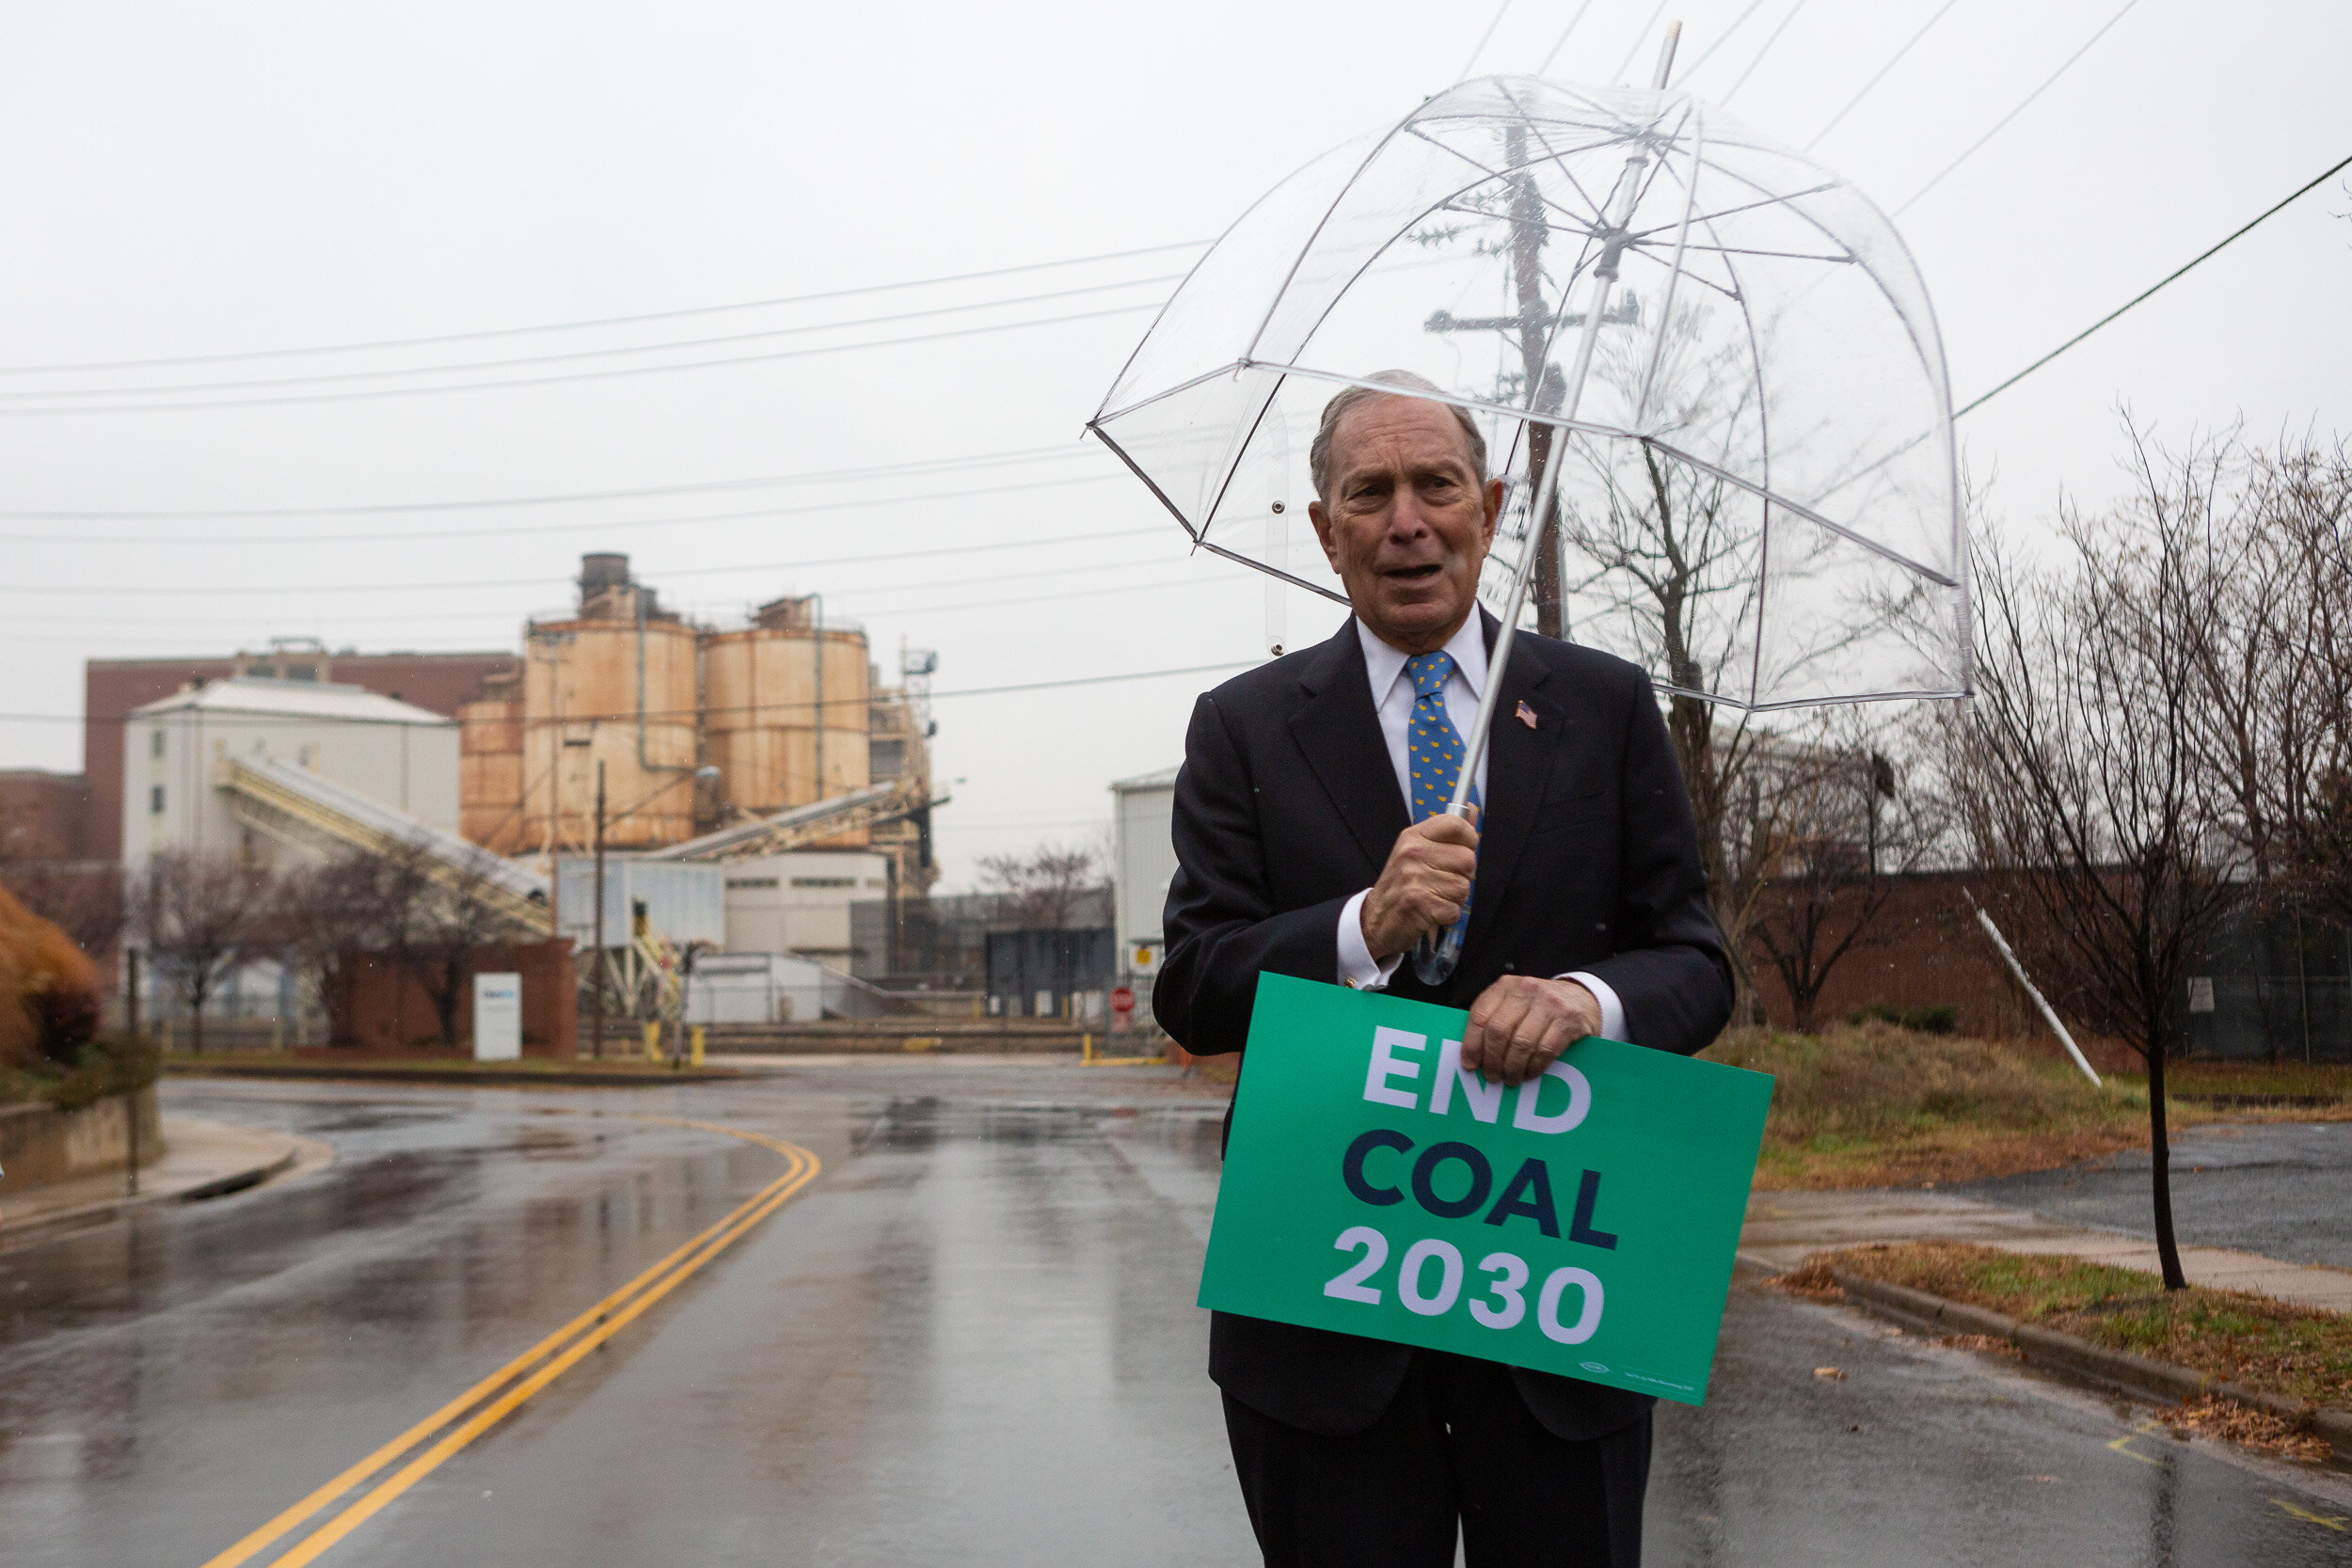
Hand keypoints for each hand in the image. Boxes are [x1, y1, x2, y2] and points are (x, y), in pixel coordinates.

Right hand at [1359, 808, 1478, 959]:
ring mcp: (1415, 878)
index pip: (1456, 824)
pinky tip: (1431, 912)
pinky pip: (1455, 909)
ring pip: (1464, 887)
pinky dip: (1447, 915)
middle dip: (1463, 875)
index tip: (1462, 850)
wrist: (1375, 920)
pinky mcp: (1419, 904)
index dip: (1468, 839)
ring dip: (1455, 898)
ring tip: (1435, 897)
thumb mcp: (1417, 851)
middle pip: (1467, 859)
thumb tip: (1472, 807)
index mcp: (1413, 836)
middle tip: (1443, 882)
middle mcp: (1413, 853)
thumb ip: (1447, 832)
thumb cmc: (1402, 885)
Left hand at [1460, 976, 1599, 1086]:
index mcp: (1506, 986)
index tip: (1470, 1065)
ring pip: (1521, 1043)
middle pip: (1499, 1030)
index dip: (1472, 1044)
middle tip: (1492, 1076)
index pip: (1480, 1015)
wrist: (1582, 998)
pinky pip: (1545, 1050)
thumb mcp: (1515, 1002)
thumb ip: (1495, 1019)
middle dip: (1492, 1059)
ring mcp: (1549, 1003)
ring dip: (1513, 1067)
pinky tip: (1529, 1073)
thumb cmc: (1539, 1006)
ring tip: (1511, 1079)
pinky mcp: (1568, 1019)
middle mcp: (1526, 990)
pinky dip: (1534, 1067)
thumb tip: (1473, 1055)